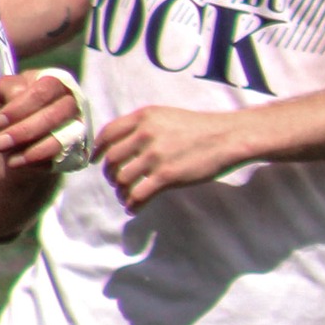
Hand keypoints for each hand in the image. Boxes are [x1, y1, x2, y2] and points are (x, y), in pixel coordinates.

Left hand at [0, 72, 81, 167]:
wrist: (15, 142)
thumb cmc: (11, 112)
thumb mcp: (3, 95)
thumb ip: (7, 89)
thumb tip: (15, 98)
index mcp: (54, 83)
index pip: (44, 90)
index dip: (20, 107)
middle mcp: (71, 102)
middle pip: (55, 114)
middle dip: (24, 130)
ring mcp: (76, 126)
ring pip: (60, 137)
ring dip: (31, 148)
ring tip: (6, 155)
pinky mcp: (74, 148)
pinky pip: (59, 156)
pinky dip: (35, 160)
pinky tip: (16, 161)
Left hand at [95, 105, 245, 210]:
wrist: (228, 137)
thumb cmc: (201, 127)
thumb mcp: (168, 116)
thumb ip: (144, 125)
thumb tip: (123, 145)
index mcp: (144, 117)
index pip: (108, 133)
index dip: (98, 150)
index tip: (96, 161)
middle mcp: (145, 134)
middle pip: (112, 159)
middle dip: (110, 174)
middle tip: (116, 182)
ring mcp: (155, 156)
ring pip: (122, 179)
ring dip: (121, 192)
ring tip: (127, 197)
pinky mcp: (166, 176)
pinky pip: (138, 195)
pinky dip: (132, 205)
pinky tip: (135, 208)